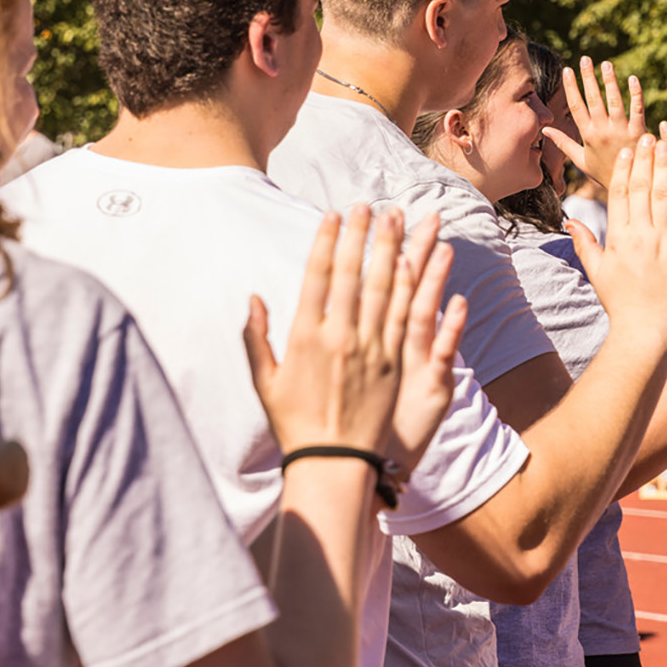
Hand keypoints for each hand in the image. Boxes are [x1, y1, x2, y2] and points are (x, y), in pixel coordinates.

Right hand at [245, 206, 461, 460]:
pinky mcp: (394, 363)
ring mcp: (370, 349)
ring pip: (382, 289)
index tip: (333, 215)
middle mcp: (339, 337)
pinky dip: (408, 288)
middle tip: (369, 204)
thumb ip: (256, 336)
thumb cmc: (294, 422)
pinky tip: (412, 261)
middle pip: (353, 275)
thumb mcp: (264, 381)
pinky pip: (402, 317)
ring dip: (389, 250)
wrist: (333, 462)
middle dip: (362, 235)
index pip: (318, 278)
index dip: (327, 242)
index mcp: (305, 338)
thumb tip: (254, 297)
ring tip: (396, 219)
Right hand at [544, 57, 645, 187]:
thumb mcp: (581, 160)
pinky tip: (632, 78)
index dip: (571, 87)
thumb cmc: (605, 172)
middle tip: (585, 59)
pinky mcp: (639, 131)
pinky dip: (635, 93)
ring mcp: (621, 131)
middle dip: (588, 78)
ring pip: (614, 101)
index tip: (567, 70)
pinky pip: (637, 109)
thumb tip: (545, 130)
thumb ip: (563, 143)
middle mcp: (603, 131)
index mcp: (588, 135)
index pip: (576, 106)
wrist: (631, 186)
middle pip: (593, 99)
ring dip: (609, 81)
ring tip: (606, 64)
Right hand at [567, 136, 666, 342]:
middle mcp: (641, 235)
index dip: (625, 169)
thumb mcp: (598, 273)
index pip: (620, 194)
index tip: (628, 150)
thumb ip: (586, 243)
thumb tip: (571, 220)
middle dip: (646, 160)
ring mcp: (665, 242)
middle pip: (643, 188)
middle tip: (649, 137)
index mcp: (618, 238)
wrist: (647, 332)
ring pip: (665, 196)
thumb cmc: (622, 305)